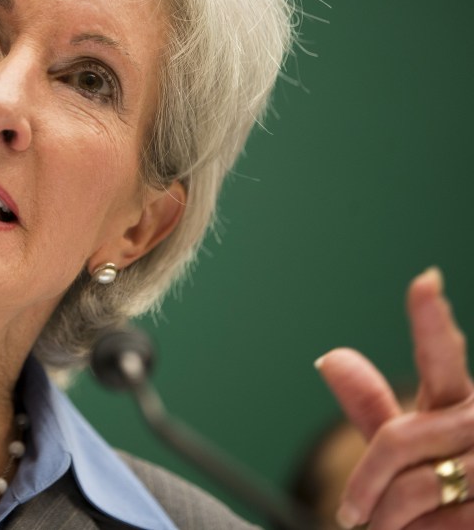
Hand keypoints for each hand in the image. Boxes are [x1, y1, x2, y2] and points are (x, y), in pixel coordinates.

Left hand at [318, 268, 473, 528]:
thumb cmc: (441, 492)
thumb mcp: (404, 450)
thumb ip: (371, 407)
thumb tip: (328, 358)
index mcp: (458, 400)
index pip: (441, 356)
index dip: (431, 321)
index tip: (424, 281)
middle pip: (398, 441)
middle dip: (366, 483)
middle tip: (349, 516)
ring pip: (415, 485)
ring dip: (386, 517)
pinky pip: (436, 520)